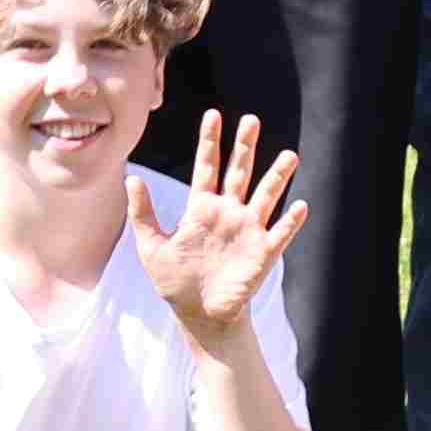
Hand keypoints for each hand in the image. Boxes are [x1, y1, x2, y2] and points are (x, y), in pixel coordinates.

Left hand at [141, 117, 307, 342]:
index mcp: (202, 209)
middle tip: (252, 119)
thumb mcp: (152, 246)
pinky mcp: (262, 253)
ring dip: (277, 177)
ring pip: (266, 196)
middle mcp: (228, 213)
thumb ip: (143, 213)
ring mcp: (247, 231)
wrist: (199, 316)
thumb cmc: (175, 282)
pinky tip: (300, 206)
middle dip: (245, 147)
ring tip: (290, 155)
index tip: (213, 114)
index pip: (207, 167)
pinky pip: (280, 233)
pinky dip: (290, 221)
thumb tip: (131, 177)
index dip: (210, 142)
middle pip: (239, 172)